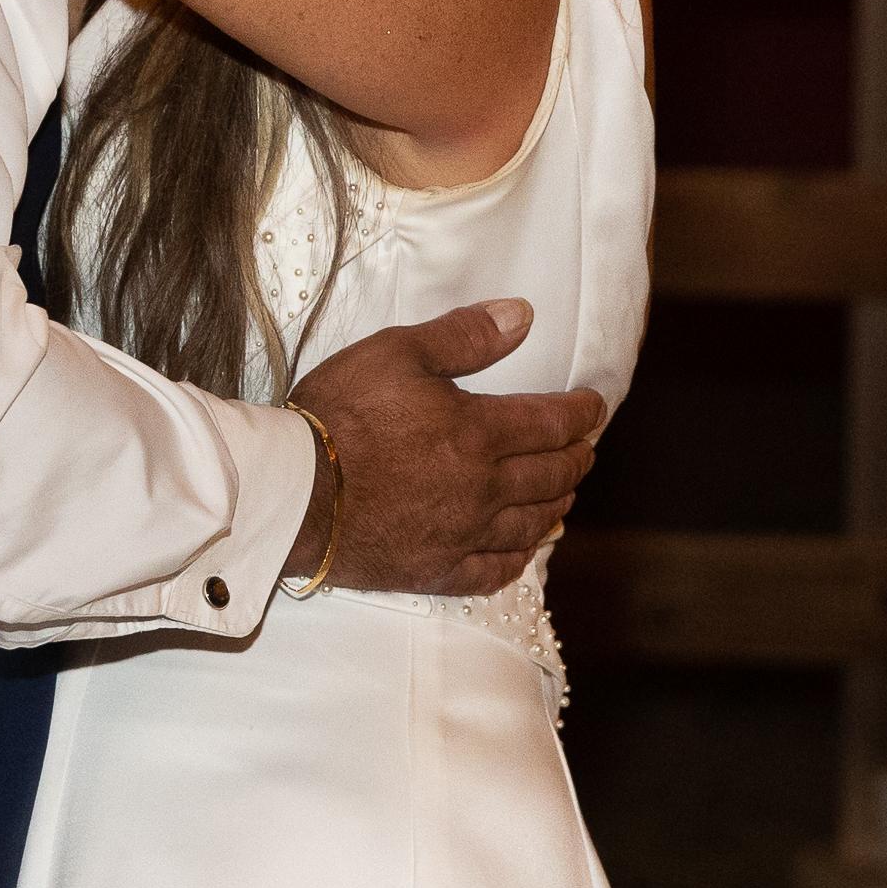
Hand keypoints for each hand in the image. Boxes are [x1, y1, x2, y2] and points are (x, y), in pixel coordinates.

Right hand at [288, 299, 604, 598]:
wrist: (293, 492)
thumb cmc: (339, 415)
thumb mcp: (397, 353)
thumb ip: (464, 336)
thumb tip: (523, 316)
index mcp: (479, 433)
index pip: (551, 424)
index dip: (580, 414)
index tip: (594, 408)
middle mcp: (483, 489)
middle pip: (550, 476)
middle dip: (575, 459)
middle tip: (585, 449)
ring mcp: (461, 535)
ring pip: (531, 525)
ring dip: (556, 506)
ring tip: (565, 495)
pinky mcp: (434, 570)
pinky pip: (494, 571)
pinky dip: (518, 558)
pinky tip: (524, 550)